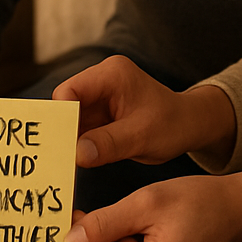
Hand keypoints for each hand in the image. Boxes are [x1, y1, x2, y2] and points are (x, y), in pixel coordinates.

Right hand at [52, 55, 235, 168]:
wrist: (189, 125)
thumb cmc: (172, 124)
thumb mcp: (142, 136)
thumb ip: (109, 143)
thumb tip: (77, 154)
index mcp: (112, 74)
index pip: (70, 91)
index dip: (60, 116)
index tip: (57, 146)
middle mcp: (101, 80)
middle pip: (66, 105)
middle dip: (60, 132)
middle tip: (52, 161)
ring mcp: (99, 96)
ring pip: (69, 119)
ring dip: (66, 141)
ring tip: (59, 168)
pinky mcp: (100, 113)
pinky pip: (79, 128)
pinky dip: (76, 146)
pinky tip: (71, 165)